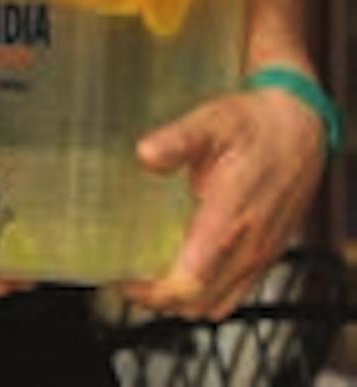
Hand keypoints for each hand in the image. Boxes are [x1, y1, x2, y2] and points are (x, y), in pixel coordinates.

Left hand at [120, 86, 325, 319]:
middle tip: (125, 280)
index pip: (194, 277)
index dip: (157, 290)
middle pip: (200, 299)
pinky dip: (205, 296)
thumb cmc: (252, 126)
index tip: (125, 279)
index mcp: (231, 214)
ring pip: (217, 303)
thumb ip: (177, 140)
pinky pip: (234, 293)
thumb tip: (145, 155)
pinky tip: (180, 274)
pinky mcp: (264, 255)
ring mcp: (259, 254)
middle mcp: (248, 243)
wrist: (299, 132)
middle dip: (159, 300)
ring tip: (146, 281)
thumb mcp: (211, 121)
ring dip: (181, 301)